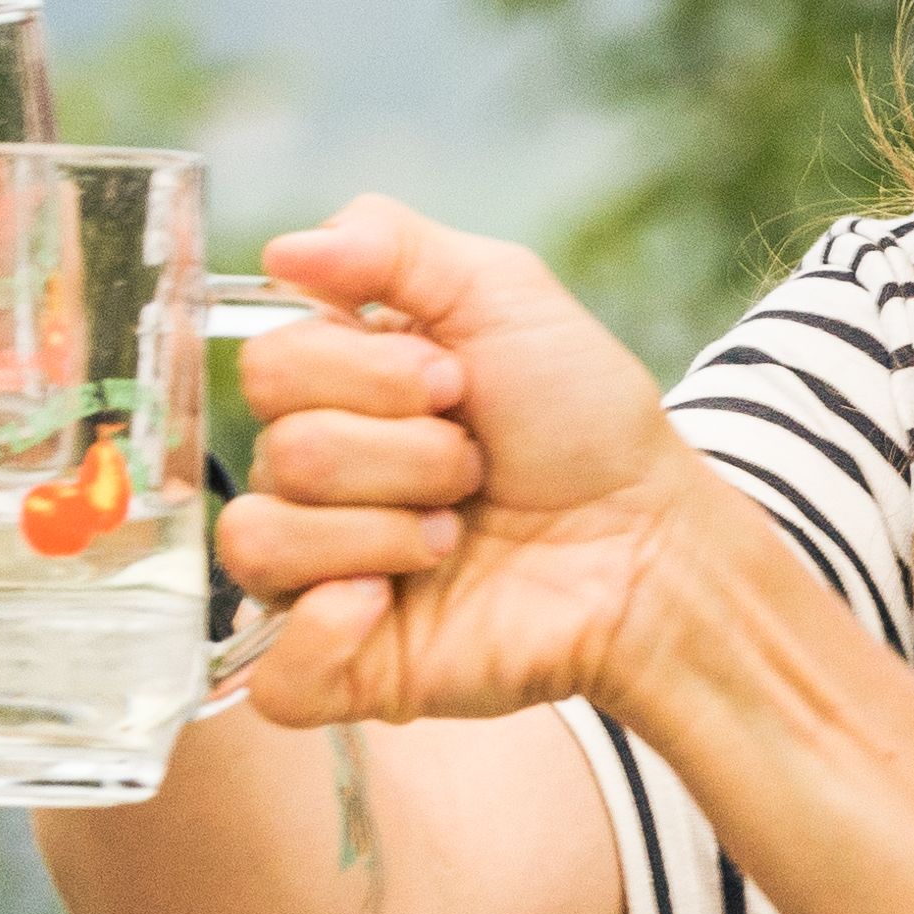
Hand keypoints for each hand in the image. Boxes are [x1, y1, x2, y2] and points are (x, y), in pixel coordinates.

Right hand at [207, 196, 759, 724]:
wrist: (650, 544)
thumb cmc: (584, 424)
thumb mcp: (503, 294)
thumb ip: (389, 243)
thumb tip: (284, 246)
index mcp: (336, 393)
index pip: (269, 366)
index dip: (366, 374)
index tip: (456, 384)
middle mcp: (316, 483)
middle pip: (282, 451)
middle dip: (402, 453)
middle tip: (475, 466)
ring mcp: (321, 580)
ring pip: (262, 546)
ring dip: (386, 530)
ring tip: (458, 535)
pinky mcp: (342, 669)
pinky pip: (271, 670)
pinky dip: (324, 633)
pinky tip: (390, 605)